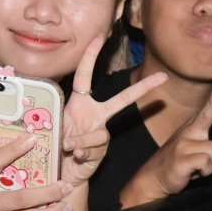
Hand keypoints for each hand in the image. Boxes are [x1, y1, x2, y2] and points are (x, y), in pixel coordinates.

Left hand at [57, 37, 167, 184]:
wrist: (60, 172)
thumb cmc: (53, 144)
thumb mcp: (49, 127)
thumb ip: (57, 124)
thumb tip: (69, 138)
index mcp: (80, 104)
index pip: (85, 76)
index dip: (90, 57)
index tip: (99, 38)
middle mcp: (95, 115)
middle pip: (122, 99)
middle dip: (143, 88)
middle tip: (162, 78)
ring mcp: (101, 133)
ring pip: (100, 133)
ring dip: (82, 140)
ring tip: (67, 146)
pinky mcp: (102, 151)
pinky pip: (96, 148)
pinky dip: (83, 152)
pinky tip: (75, 156)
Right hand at [121, 73, 211, 205]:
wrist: (153, 178)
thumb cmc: (180, 160)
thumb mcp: (194, 145)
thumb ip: (208, 136)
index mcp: (194, 127)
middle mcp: (189, 131)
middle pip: (209, 112)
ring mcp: (184, 144)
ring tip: (199, 166)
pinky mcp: (181, 159)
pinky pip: (207, 162)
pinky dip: (205, 171)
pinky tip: (195, 172)